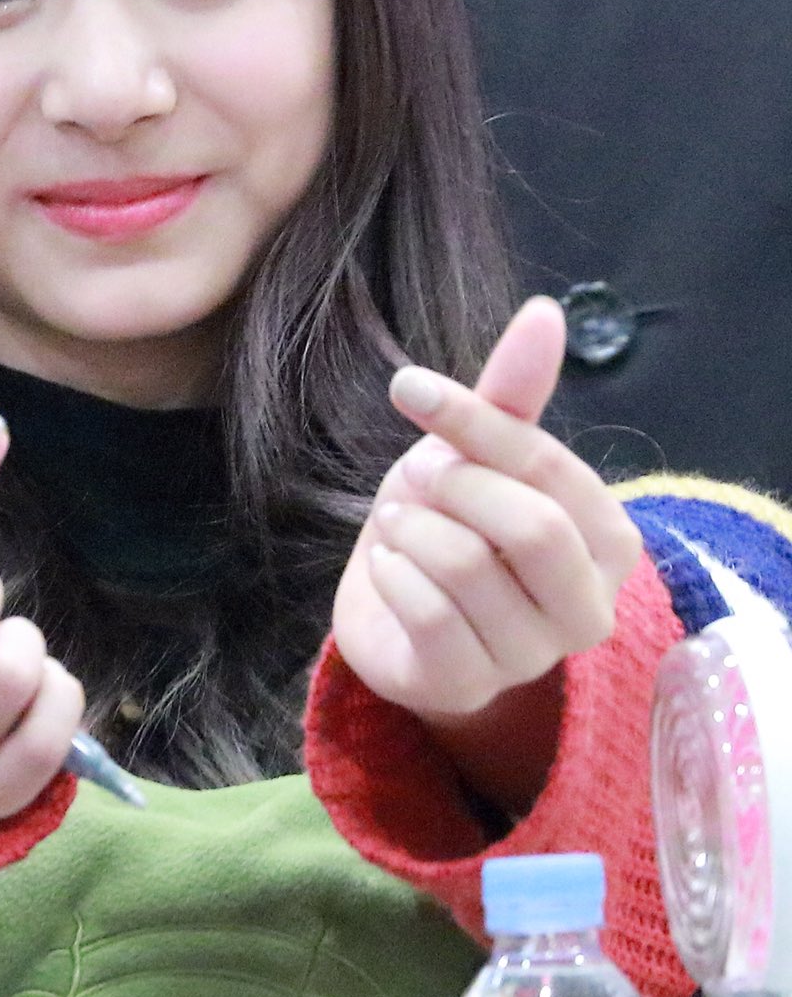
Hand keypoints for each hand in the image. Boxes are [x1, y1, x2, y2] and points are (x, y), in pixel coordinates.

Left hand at [331, 298, 642, 725]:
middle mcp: (587, 609)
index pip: (551, 470)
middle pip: (533, 530)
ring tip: (398, 518)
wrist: (396, 615)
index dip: (477, 423)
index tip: (410, 388)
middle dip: (456, 485)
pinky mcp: (465, 685)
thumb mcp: (479, 454)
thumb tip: (546, 311)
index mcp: (609, 542)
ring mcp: (529, 658)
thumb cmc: (454, 524)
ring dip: (413, 528)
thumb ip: (514, 394)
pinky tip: (388, 563)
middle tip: (414, 471)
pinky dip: (393, 572)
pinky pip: (427, 615)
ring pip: (469, 570)